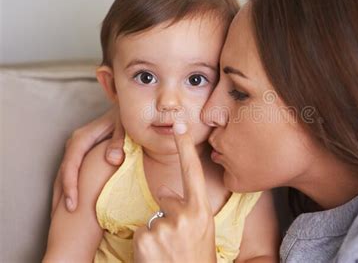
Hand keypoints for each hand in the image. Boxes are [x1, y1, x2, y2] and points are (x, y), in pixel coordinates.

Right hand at [50, 106, 124, 213]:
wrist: (124, 109)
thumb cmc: (126, 118)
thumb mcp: (124, 126)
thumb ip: (120, 141)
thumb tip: (112, 159)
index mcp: (83, 136)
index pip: (72, 162)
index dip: (70, 184)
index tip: (73, 204)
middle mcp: (76, 143)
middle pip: (65, 170)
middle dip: (64, 193)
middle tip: (67, 216)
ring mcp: (77, 149)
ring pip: (65, 172)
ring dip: (64, 192)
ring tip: (65, 215)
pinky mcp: (82, 154)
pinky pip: (73, 172)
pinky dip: (70, 186)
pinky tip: (73, 201)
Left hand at [133, 122, 216, 262]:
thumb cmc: (197, 258)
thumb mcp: (200, 231)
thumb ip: (186, 208)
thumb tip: (163, 191)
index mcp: (202, 211)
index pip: (192, 172)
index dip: (185, 147)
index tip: (179, 124)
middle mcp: (186, 215)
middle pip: (166, 199)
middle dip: (167, 214)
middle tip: (177, 241)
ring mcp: (165, 226)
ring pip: (152, 218)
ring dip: (155, 233)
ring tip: (168, 253)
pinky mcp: (146, 238)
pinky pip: (140, 233)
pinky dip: (145, 245)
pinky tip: (157, 258)